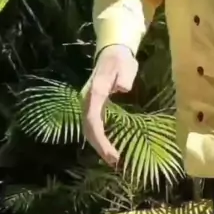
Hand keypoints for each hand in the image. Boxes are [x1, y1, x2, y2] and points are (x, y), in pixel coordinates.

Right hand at [82, 44, 137, 165]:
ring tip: (112, 158)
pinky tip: (108, 147)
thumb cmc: (120, 60)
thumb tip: (121, 89)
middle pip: (88, 129)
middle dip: (99, 146)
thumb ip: (124, 77)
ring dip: (99, 144)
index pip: (93, 120)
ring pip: (89, 128)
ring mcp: (89, 103)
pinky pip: (93, 125)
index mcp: (95, 93)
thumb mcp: (125, 65)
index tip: (112, 153)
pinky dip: (99, 138)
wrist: (112, 52)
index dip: (101, 139)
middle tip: (114, 161)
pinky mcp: (94, 106)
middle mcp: (88, 100)